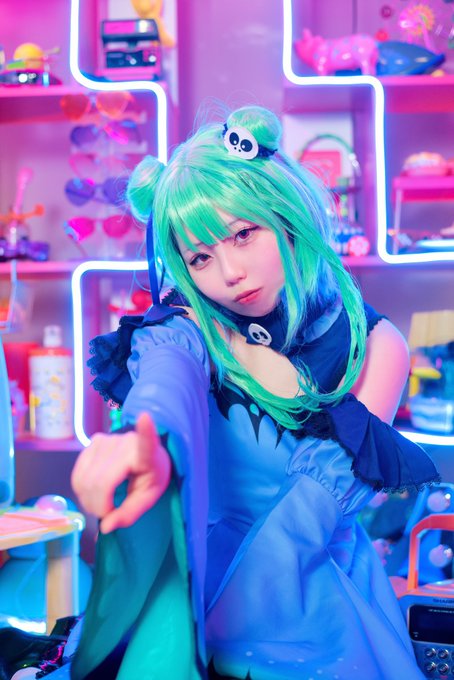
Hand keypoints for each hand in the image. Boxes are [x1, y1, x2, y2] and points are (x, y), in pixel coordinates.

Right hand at [71, 412, 170, 533]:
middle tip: (107, 515)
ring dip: (89, 501)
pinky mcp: (94, 441)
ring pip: (85, 480)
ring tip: (102, 505)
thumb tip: (105, 526)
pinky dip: (82, 490)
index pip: (147, 442)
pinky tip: (93, 493)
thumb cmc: (150, 476)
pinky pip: (78, 474)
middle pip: (100, 482)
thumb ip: (130, 513)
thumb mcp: (148, 498)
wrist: (146, 456)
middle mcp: (126, 442)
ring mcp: (107, 439)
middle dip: (98, 507)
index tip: (146, 417)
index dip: (145, 431)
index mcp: (148, 454)